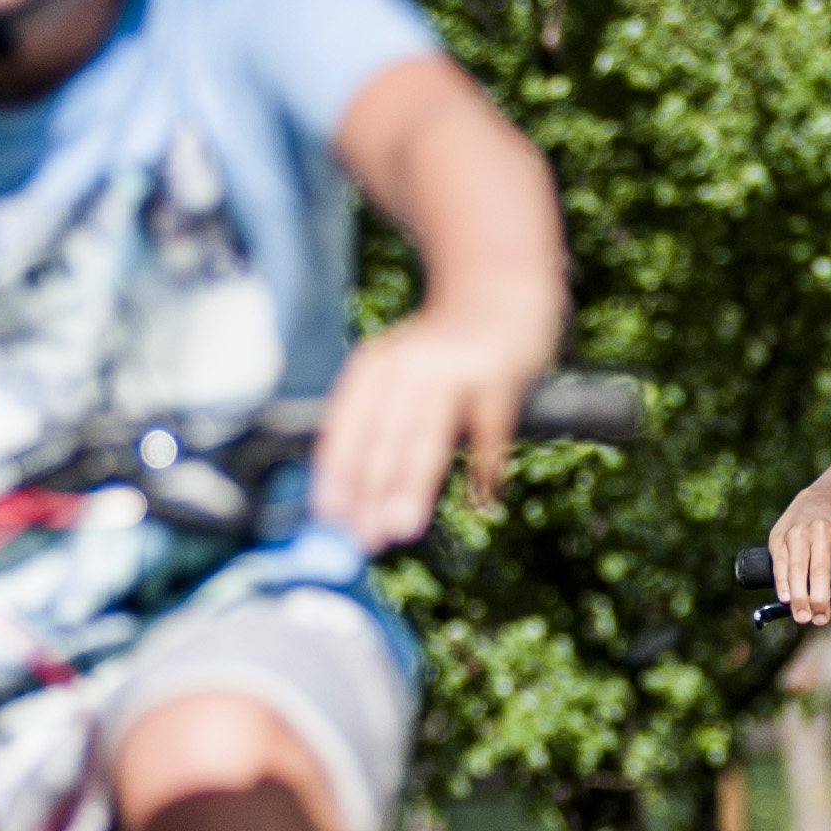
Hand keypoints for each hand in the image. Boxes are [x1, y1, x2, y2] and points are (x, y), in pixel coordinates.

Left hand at [309, 311, 546, 547]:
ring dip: (411, 485)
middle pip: (382, 437)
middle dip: (370, 491)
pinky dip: (486, 466)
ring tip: (402, 528)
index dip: (334, 477)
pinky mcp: (498, 375)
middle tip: (364, 538)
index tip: (328, 521)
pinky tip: (482, 499)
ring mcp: (454, 369)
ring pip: (426, 435)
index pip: (344, 429)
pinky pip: (491, 430)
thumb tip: (356, 503)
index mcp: (374, 369)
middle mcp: (407, 366)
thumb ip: (379, 427)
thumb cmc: (447, 354)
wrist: (503, 292)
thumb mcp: (400, 375)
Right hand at [764, 495, 830, 625]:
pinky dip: (782, 583)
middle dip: (819, 601)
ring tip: (801, 617)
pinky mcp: (780, 536)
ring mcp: (799, 533)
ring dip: (799, 597)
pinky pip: (780, 563)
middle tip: (819, 621)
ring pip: (797, 570)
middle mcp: (822, 531)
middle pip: (821, 573)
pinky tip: (785, 599)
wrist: (817, 501)